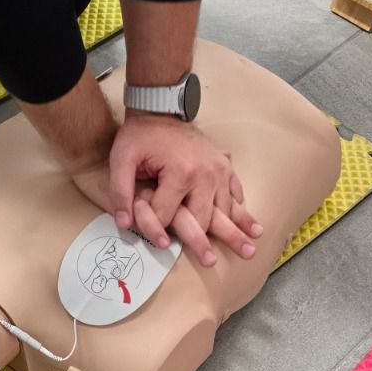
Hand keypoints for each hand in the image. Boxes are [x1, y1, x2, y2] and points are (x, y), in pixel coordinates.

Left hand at [106, 116, 262, 265]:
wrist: (161, 108)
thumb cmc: (140, 135)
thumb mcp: (121, 158)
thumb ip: (120, 191)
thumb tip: (123, 223)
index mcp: (180, 173)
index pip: (169, 215)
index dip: (158, 230)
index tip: (158, 244)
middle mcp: (205, 173)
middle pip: (204, 217)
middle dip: (205, 242)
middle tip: (212, 263)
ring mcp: (218, 168)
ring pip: (226, 207)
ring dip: (237, 229)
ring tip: (250, 248)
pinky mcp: (224, 163)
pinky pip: (235, 189)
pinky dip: (240, 207)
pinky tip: (250, 222)